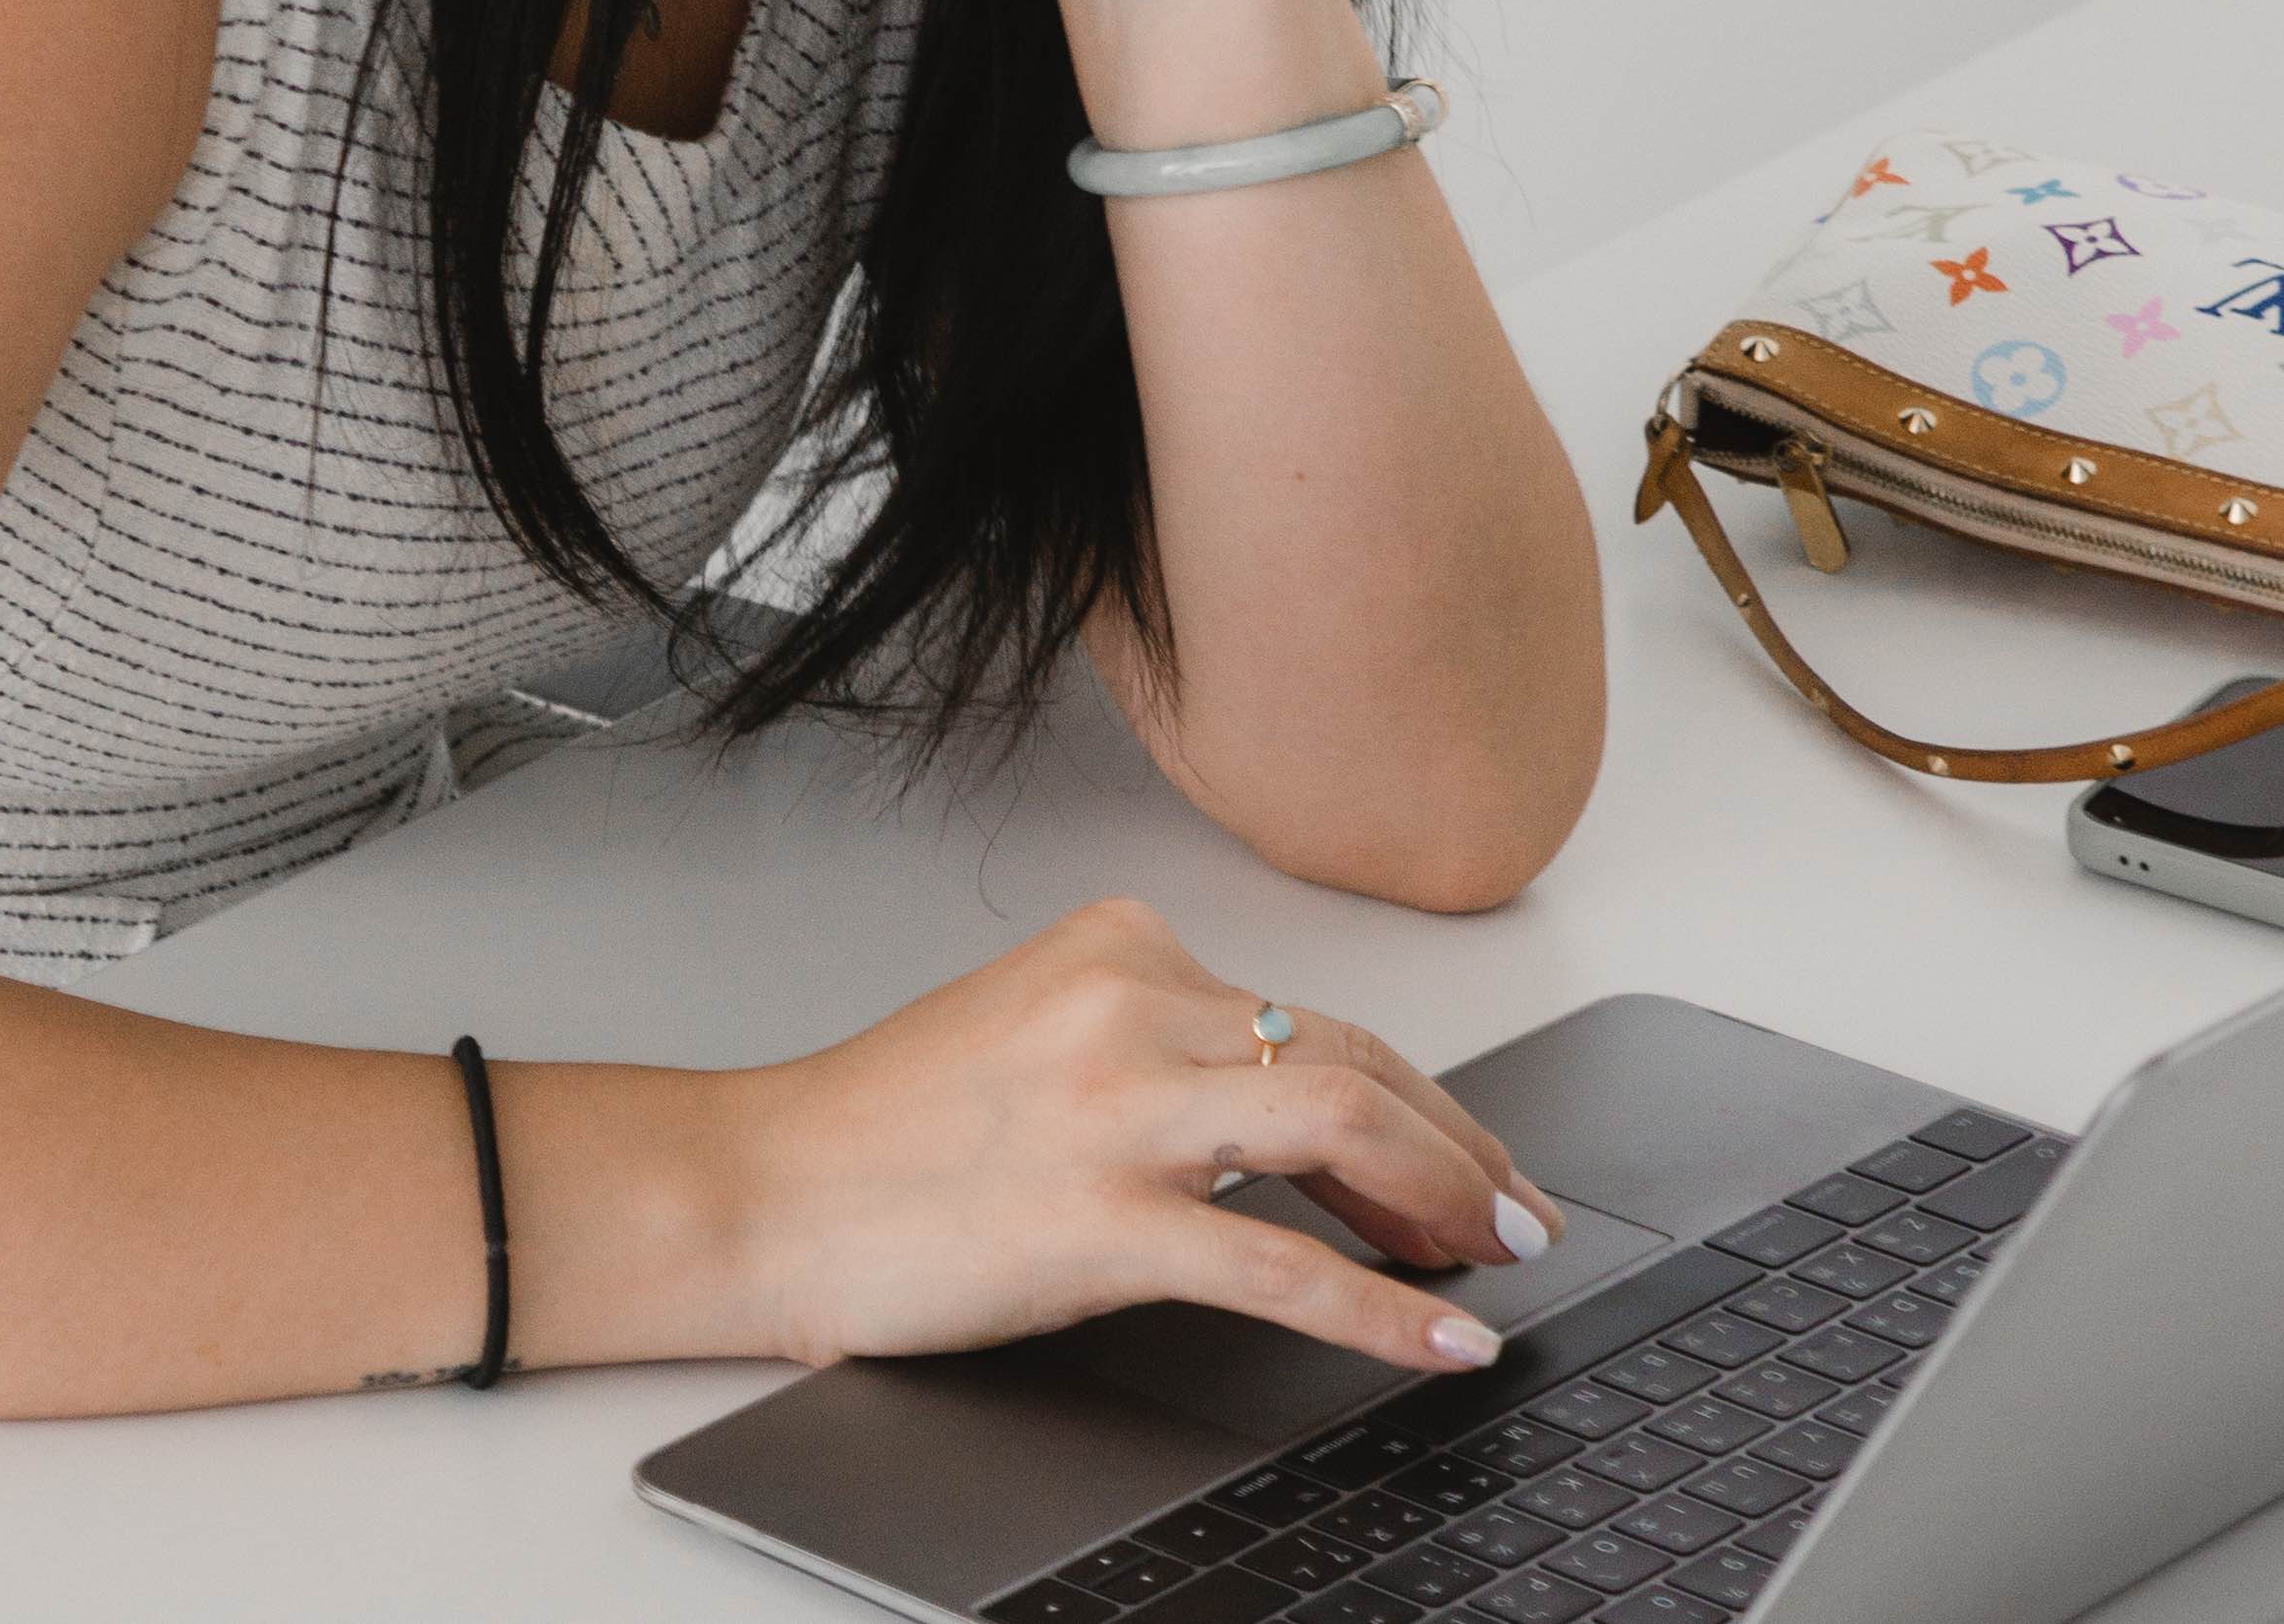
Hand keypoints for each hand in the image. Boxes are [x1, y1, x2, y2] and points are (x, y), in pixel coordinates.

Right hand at [721, 897, 1561, 1372]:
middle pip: (1346, 1057)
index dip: (1412, 1098)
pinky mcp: (1097, 1219)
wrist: (767, 1188)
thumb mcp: (1038, 1031)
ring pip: (1337, 1118)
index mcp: (1116, 946)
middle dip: (1458, 1143)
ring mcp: (1114, 1108)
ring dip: (1448, 1190)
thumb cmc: (887, 1130)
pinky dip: (1384, 1306)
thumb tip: (1301, 1119)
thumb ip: (1159, 1047)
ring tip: (1502, 1253)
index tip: (1461, 1158)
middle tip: (1516, 1212)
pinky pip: (1277, 1262)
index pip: (1309, 1014)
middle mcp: (1127, 1002)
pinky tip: (1442, 1336)